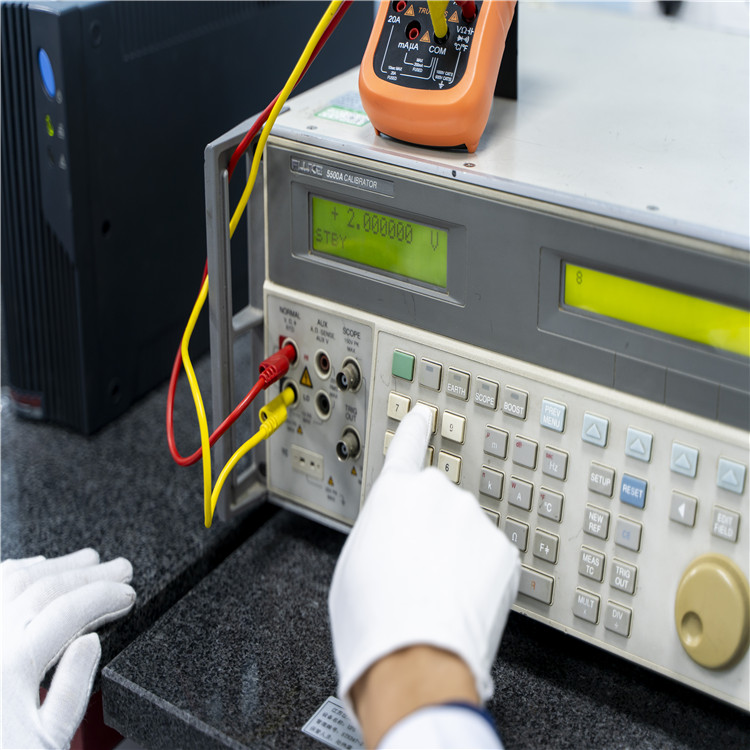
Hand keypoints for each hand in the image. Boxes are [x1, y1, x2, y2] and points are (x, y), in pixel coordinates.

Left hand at [1, 548, 135, 749]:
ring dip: (54, 567)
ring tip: (86, 562)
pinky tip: (34, 568)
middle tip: (120, 568)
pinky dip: (14, 572)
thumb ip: (71, 690)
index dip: (104, 595)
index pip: (67, 611)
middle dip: (88, 574)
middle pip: (42, 589)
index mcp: (12, 669)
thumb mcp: (48, 743)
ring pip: (12, 581)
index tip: (128, 593)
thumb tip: (91, 640)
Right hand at [328, 404, 519, 741]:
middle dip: (431, 527)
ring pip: (465, 532)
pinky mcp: (503, 550)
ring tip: (436, 594)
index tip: (425, 414)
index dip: (416, 429)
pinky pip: (488, 557)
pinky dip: (478, 575)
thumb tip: (395, 533)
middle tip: (416, 568)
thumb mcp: (353, 559)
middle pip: (437, 503)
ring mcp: (474, 520)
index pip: (407, 446)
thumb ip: (380, 528)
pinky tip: (460, 601)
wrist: (414, 657)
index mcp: (394, 492)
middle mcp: (437, 495)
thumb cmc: (372, 616)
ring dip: (456, 554)